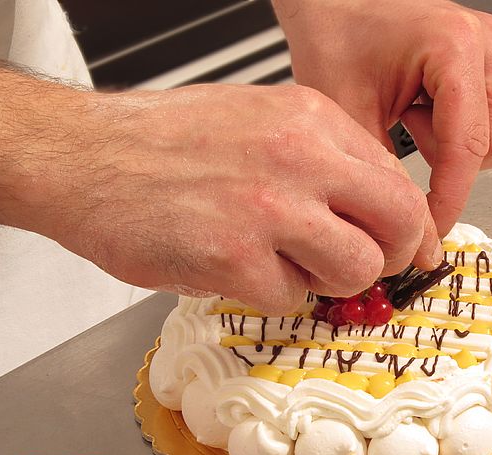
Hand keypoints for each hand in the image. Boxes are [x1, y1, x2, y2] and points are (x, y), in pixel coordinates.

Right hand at [0, 69, 440, 312]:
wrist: (83, 157)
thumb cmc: (164, 141)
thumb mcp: (261, 119)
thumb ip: (325, 158)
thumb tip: (376, 208)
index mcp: (311, 118)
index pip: (398, 182)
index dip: (408, 226)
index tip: (406, 248)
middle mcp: (299, 157)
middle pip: (398, 224)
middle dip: (391, 258)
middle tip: (366, 268)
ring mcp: (268, 209)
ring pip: (356, 270)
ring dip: (332, 282)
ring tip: (292, 267)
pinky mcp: (234, 259)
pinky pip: (291, 299)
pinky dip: (273, 296)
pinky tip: (241, 270)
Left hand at [274, 0, 491, 235]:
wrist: (334, 1)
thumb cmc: (336, 36)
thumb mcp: (347, 114)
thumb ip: (385, 177)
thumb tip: (415, 233)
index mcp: (453, 46)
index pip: (469, 145)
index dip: (450, 198)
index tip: (431, 229)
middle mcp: (483, 45)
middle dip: (461, 167)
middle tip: (412, 148)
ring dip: (460, 148)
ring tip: (412, 121)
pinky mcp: (490, 63)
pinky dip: (457, 132)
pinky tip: (421, 112)